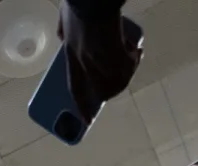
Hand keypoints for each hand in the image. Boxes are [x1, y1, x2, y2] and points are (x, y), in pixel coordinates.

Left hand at [58, 1, 141, 120]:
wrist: (92, 0)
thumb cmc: (78, 5)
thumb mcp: (63, 22)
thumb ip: (63, 32)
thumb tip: (62, 36)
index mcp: (70, 57)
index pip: (74, 89)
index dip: (81, 107)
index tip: (86, 121)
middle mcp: (84, 62)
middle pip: (102, 90)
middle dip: (115, 89)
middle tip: (123, 78)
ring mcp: (99, 58)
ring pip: (118, 79)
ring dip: (128, 72)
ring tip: (132, 58)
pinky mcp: (115, 50)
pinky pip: (129, 64)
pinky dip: (135, 58)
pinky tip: (136, 49)